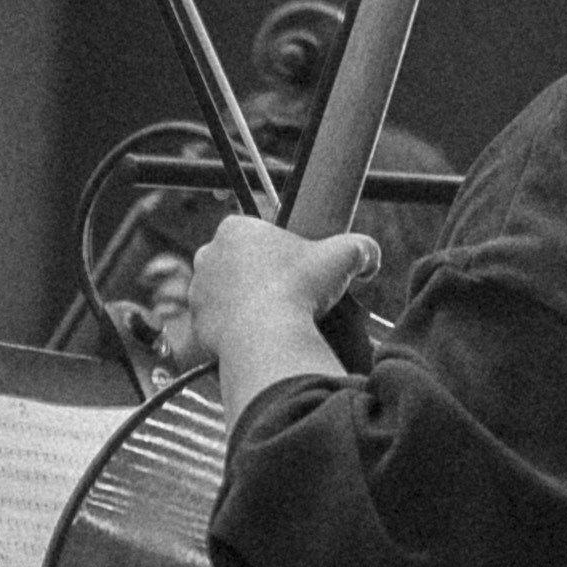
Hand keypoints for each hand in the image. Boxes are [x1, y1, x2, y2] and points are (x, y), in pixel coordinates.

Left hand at [183, 215, 376, 400]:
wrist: (268, 337)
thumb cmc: (300, 289)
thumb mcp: (344, 257)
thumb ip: (362, 249)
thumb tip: (370, 257)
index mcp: (236, 229)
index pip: (257, 232)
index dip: (279, 249)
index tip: (297, 267)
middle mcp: (208, 254)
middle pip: (239, 263)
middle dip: (260, 276)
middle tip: (289, 294)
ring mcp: (198, 291)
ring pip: (226, 295)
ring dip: (246, 304)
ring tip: (275, 319)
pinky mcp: (197, 323)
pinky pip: (219, 326)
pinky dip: (236, 332)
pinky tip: (258, 338)